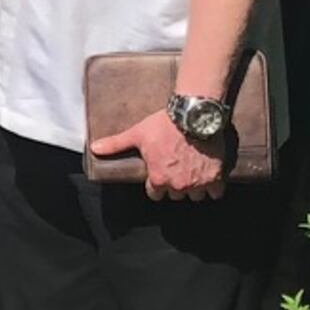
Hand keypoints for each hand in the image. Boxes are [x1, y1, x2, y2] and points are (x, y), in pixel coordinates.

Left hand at [88, 110, 227, 200]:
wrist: (194, 114)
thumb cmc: (164, 124)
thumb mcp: (137, 133)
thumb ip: (116, 144)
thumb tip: (94, 149)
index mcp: (159, 179)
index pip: (155, 193)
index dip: (157, 183)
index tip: (160, 172)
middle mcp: (178, 185)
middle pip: (175, 194)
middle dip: (175, 184)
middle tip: (176, 168)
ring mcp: (198, 183)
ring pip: (195, 195)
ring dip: (194, 187)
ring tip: (192, 171)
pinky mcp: (216, 177)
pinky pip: (215, 193)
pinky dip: (214, 187)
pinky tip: (209, 177)